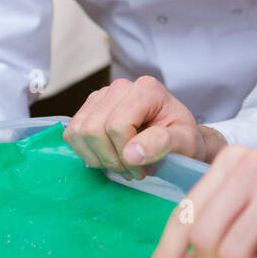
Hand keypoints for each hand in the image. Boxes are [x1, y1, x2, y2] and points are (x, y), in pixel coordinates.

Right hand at [64, 76, 211, 179]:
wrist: (176, 138)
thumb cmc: (182, 139)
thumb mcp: (184, 142)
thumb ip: (163, 144)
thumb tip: (130, 153)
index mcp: (146, 89)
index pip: (118, 125)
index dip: (126, 154)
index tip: (143, 169)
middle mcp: (120, 87)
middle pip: (94, 129)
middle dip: (111, 159)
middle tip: (132, 170)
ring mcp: (101, 96)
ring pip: (79, 131)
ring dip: (98, 158)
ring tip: (121, 165)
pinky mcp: (89, 109)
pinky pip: (71, 133)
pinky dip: (86, 153)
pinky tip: (108, 157)